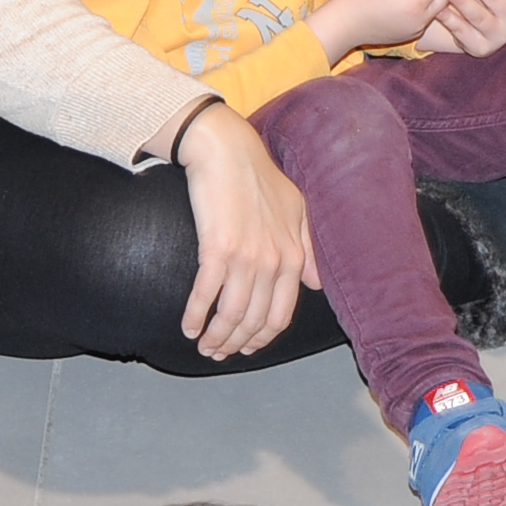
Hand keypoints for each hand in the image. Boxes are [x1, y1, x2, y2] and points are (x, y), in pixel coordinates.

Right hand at [171, 104, 315, 358]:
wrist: (228, 153)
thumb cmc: (261, 179)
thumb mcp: (298, 210)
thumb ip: (309, 248)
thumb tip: (316, 285)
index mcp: (294, 256)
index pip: (281, 314)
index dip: (261, 338)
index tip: (245, 348)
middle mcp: (274, 261)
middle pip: (254, 321)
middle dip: (235, 344)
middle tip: (218, 352)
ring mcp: (247, 257)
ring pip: (231, 315)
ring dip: (214, 337)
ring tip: (202, 344)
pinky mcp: (218, 249)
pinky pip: (206, 295)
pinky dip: (195, 317)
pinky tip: (188, 327)